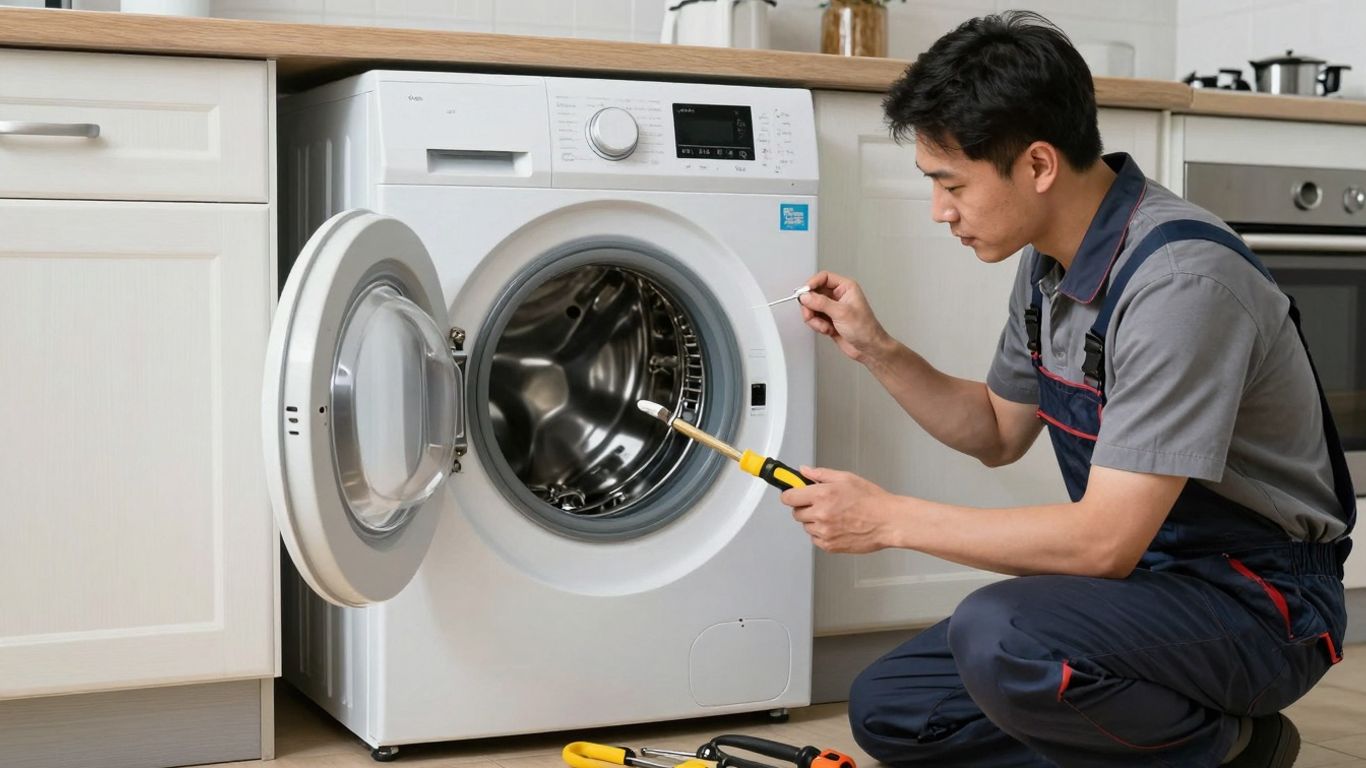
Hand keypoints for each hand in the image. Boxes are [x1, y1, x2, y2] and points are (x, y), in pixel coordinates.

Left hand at [779, 466, 898, 553]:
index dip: (790, 494)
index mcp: (822, 495)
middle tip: (821, 503)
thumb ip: (821, 474)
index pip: (789, 497)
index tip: (793, 493)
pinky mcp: (829, 546)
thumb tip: (804, 471)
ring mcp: (824, 532)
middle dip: (805, 507)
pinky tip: (837, 525)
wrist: (888, 522)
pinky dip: (822, 533)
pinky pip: (815, 539)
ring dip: (814, 521)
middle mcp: (820, 514)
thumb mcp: (846, 478)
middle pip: (796, 513)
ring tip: (835, 514)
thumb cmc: (872, 500)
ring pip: (806, 526)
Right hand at [798, 271, 892, 363]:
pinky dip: (817, 325)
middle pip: (814, 293)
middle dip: (810, 305)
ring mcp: (832, 308)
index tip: (804, 293)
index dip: (812, 284)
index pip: (824, 278)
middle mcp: (838, 296)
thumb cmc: (866, 328)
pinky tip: (827, 330)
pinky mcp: (828, 320)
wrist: (868, 348)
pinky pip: (814, 318)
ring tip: (824, 325)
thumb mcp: (842, 312)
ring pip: (812, 307)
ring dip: (814, 318)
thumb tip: (806, 296)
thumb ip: (821, 303)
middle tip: (810, 314)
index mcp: (846, 287)